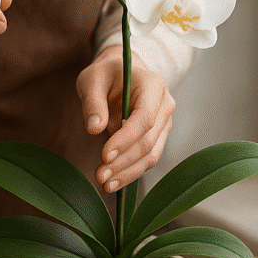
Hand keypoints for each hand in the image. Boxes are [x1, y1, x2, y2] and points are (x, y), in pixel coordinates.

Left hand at [76, 46, 175, 192]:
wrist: (120, 74)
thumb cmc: (105, 75)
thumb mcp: (92, 80)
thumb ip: (93, 103)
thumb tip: (94, 129)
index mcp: (153, 86)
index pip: (144, 118)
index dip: (125, 139)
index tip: (104, 155)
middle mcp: (165, 105)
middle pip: (148, 141)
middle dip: (123, 162)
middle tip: (99, 175)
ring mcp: (165, 123)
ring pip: (151, 155)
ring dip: (128, 173)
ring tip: (105, 183)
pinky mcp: (158, 137)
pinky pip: (147, 159)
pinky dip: (131, 172)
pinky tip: (113, 182)